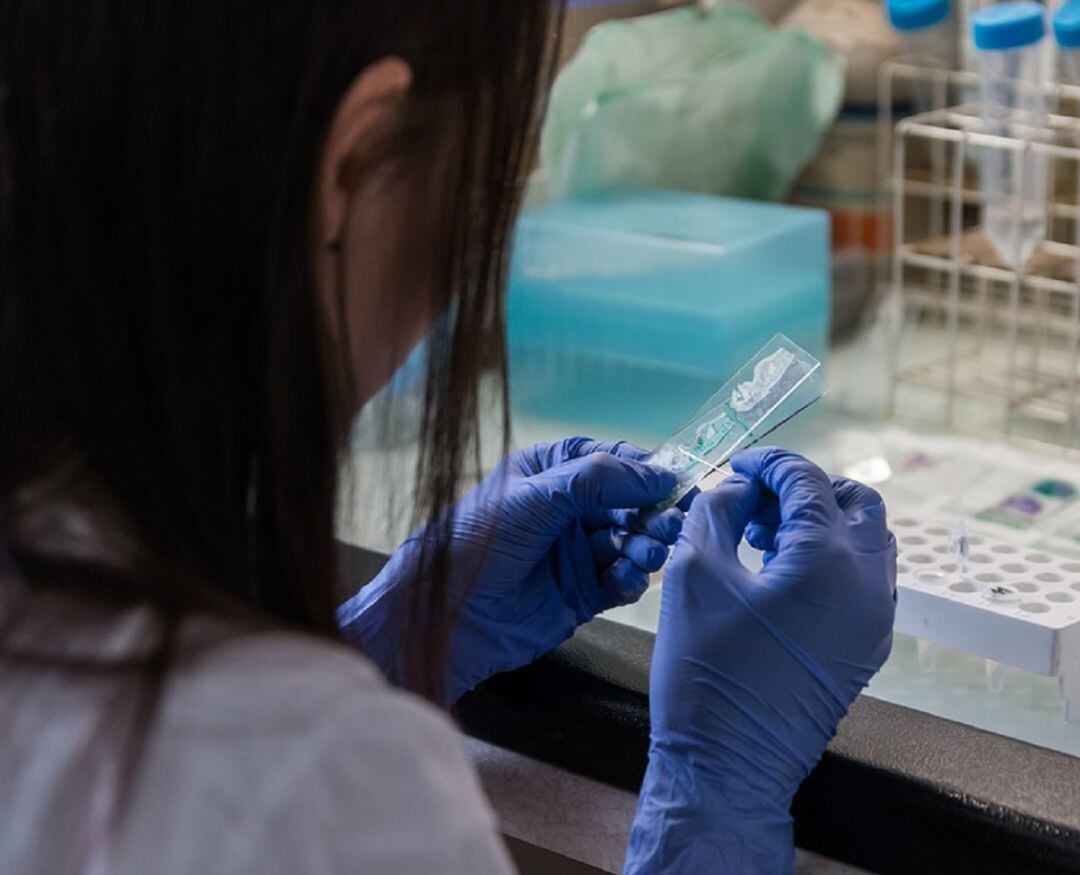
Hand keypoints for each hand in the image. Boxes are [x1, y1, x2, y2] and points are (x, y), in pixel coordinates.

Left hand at [338, 437, 686, 702]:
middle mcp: (567, 508)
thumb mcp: (538, 497)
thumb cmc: (480, 542)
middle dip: (652, 511)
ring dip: (645, 545)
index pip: (610, 460)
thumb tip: (660, 473)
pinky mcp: (582, 593)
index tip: (673, 481)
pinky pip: (621, 580)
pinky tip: (626, 579)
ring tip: (646, 553)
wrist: (448, 615)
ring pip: (630, 541)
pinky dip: (631, 578)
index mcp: (550, 472)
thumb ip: (599, 480)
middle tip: (668, 524)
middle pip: (629, 502)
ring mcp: (576, 552)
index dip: (643, 468)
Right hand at [624, 448, 895, 874]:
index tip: (736, 468)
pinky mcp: (869, 646)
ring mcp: (876, 619)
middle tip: (757, 503)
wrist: (729, 763)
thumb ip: (716, 512)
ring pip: (870, 540)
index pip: (807, 481)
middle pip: (858, 502)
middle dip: (807, 488)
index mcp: (828, 559)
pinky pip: (867, 579)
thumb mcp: (694, 573)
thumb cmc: (704, 668)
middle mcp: (869, 583)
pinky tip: (783, 575)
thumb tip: (738, 490)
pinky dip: (834, 558)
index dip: (769, 464)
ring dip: (824, 522)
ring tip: (767, 538)